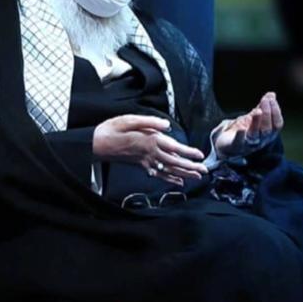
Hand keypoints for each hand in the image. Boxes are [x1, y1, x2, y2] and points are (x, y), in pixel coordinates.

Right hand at [92, 114, 208, 186]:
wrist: (97, 144)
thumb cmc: (112, 130)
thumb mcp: (130, 119)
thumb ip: (150, 122)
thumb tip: (166, 126)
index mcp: (149, 141)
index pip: (174, 148)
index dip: (188, 152)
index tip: (200, 155)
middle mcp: (149, 154)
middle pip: (175, 162)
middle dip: (191, 167)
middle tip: (204, 171)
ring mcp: (145, 161)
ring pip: (169, 170)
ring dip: (184, 174)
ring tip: (196, 176)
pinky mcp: (141, 166)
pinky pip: (158, 174)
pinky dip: (169, 178)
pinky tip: (178, 181)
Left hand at [213, 91, 283, 158]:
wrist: (230, 144)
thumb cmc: (247, 129)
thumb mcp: (256, 116)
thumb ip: (263, 106)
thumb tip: (272, 94)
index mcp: (269, 134)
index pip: (277, 125)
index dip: (276, 111)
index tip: (271, 99)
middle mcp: (261, 141)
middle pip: (267, 130)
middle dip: (267, 114)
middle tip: (264, 100)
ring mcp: (249, 144)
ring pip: (255, 134)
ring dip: (257, 121)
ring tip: (257, 110)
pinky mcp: (236, 145)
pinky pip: (239, 140)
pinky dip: (240, 134)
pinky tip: (241, 127)